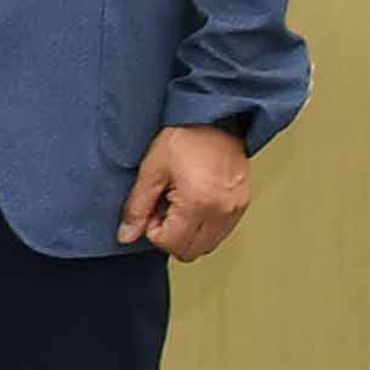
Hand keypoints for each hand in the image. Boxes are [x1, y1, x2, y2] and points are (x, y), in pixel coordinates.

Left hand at [120, 122, 257, 260]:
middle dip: (171, 237)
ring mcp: (236, 210)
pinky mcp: (243, 205)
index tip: (151, 210)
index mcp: (198, 203)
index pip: (171, 244)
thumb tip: (126, 235)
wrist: (216, 118)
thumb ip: (137, 207)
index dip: (153, 232)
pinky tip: (194, 203)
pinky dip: (203, 227)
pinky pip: (221, 232)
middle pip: (191, 251)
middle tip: (163, 209)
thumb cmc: (186, 137)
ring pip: (207, 246)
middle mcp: (222, 211)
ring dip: (188, 234)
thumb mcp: (151, 170)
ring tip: (179, 204)